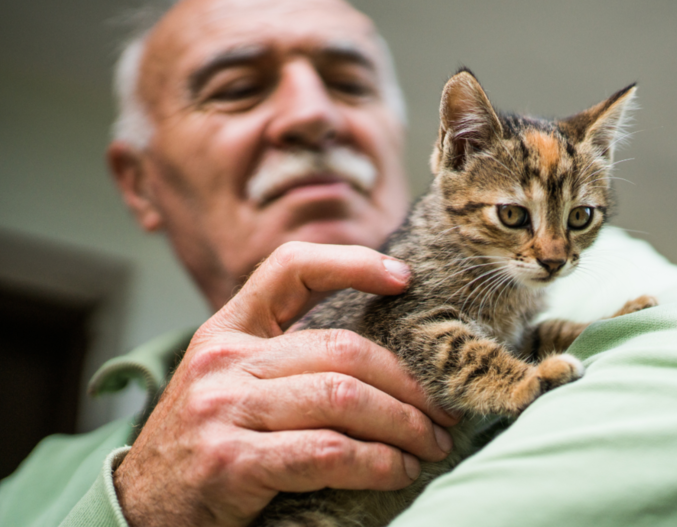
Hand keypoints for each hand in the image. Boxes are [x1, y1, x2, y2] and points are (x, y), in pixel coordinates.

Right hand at [113, 242, 459, 526]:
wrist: (142, 514)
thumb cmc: (208, 448)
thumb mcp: (234, 386)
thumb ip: (288, 361)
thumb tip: (387, 360)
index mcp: (227, 331)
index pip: (290, 269)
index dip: (352, 262)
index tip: (405, 278)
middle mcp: (222, 361)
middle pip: (343, 348)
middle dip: (409, 382)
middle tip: (445, 411)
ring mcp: (223, 410)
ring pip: (344, 399)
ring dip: (405, 426)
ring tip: (432, 446)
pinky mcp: (231, 462)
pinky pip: (329, 452)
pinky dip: (378, 463)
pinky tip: (398, 472)